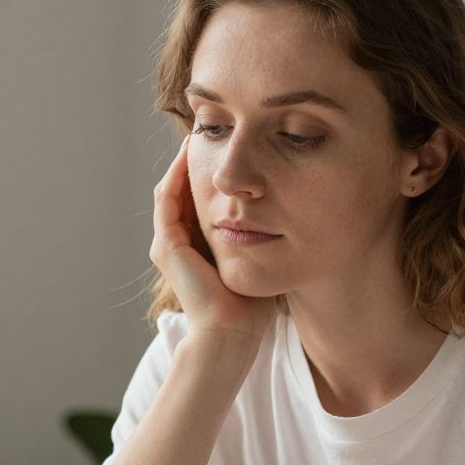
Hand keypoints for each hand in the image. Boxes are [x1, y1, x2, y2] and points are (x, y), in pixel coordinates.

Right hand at [149, 135, 275, 348]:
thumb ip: (266, 238)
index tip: (230, 149)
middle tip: (210, 131)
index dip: (211, 175)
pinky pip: (168, 199)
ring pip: (171, 189)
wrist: (232, 332)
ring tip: (198, 135)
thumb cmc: (252, 307)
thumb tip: (296, 215)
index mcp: (197, 248)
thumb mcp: (260, 261)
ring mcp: (169, 244)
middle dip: (194, 162)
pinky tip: (190, 153)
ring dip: (182, 162)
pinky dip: (177, 174)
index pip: (198, 200)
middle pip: (182, 191)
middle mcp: (177, 244)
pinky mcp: (168, 246)